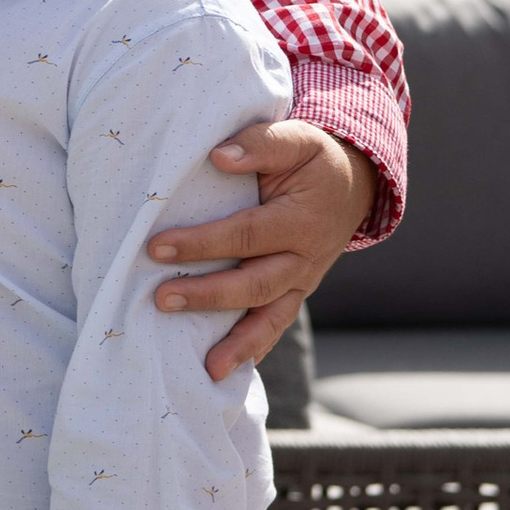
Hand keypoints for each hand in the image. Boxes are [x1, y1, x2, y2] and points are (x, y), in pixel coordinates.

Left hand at [147, 121, 376, 383]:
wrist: (352, 183)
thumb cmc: (313, 159)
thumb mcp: (296, 139)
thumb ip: (260, 144)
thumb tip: (218, 157)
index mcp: (301, 220)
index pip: (246, 234)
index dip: (202, 243)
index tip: (156, 247)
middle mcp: (305, 258)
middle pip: (254, 283)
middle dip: (207, 295)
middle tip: (162, 299)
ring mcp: (303, 281)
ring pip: (271, 317)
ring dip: (239, 344)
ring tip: (209, 368)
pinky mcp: (297, 293)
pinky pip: (277, 324)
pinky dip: (255, 348)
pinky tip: (227, 370)